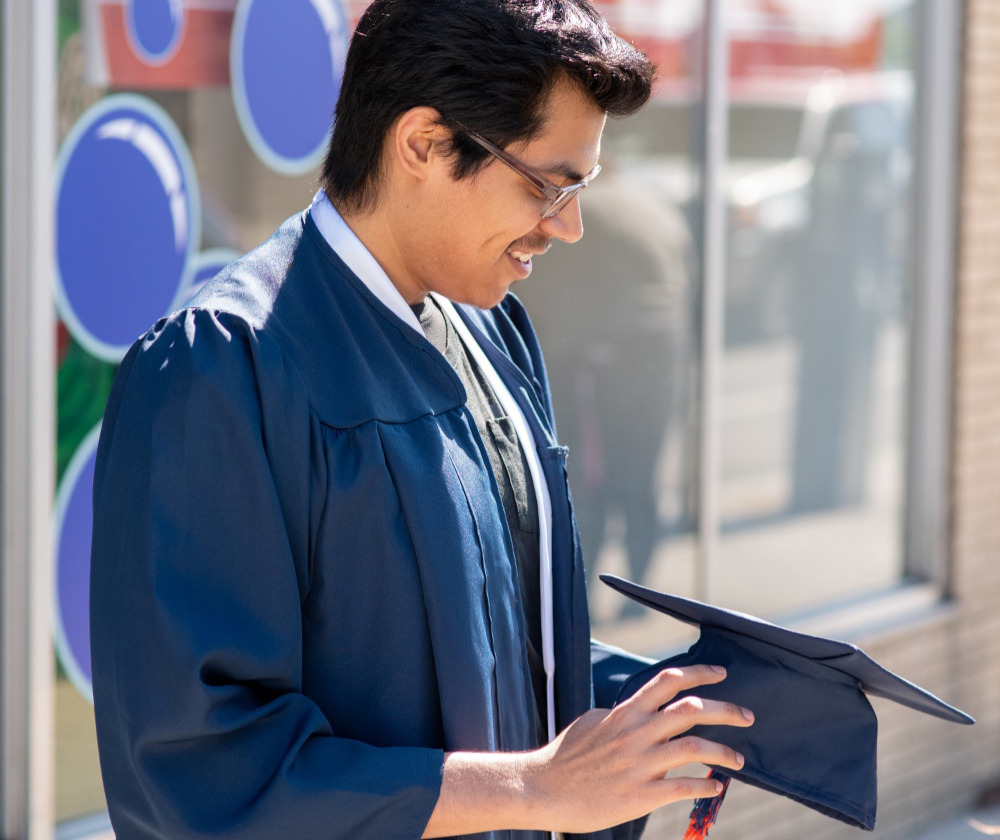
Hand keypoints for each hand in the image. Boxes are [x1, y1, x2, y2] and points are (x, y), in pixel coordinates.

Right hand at [422, 665, 752, 836]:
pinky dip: (705, 785)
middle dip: (725, 709)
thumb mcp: (591, 722)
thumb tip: (634, 710)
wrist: (543, 787)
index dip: (699, 674)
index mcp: (625, 712)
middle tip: (747, 715)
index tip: (720, 674)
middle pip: (690, 710)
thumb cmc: (564, 756)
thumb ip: (618, 715)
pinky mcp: (641, 794)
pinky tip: (716, 786)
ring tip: (739, 758)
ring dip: (723, 751)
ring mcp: (640, 763)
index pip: (668, 682)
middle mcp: (636, 732)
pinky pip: (683, 786)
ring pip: (694, 747)